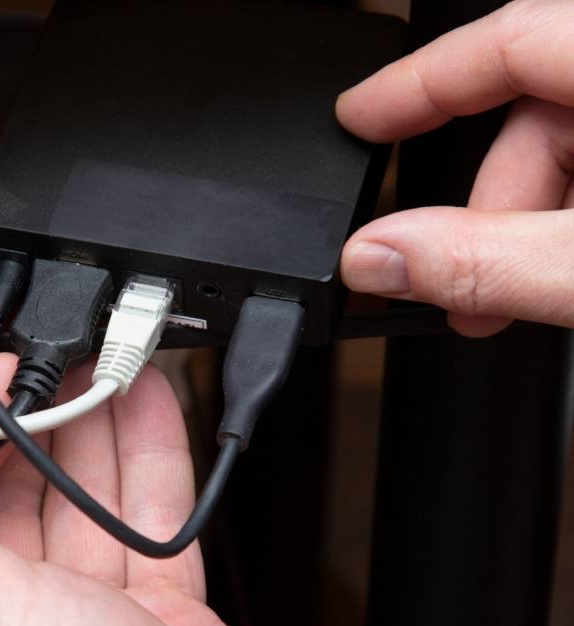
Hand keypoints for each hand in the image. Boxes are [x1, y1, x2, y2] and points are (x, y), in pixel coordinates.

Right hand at [337, 0, 573, 336]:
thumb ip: (483, 262)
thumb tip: (378, 257)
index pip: (500, 39)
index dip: (415, 83)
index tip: (358, 121)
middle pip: (533, 116)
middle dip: (488, 210)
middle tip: (469, 291)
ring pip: (570, 152)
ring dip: (528, 230)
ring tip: (525, 301)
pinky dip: (568, 227)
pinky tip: (565, 279)